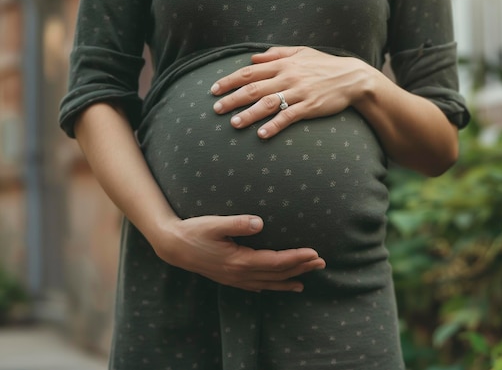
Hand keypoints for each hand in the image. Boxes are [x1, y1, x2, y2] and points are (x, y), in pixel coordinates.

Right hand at [154, 214, 325, 291]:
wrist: (173, 247)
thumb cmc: (194, 231)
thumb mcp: (215, 223)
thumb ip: (238, 223)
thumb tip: (260, 222)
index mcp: (239, 260)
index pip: (276, 262)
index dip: (297, 258)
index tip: (314, 253)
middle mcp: (240, 274)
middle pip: (277, 274)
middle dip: (301, 268)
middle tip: (321, 263)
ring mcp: (234, 279)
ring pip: (269, 283)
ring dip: (290, 279)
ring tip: (307, 278)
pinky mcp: (230, 279)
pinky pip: (256, 286)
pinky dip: (271, 287)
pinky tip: (279, 286)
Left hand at [211, 46, 374, 137]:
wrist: (352, 78)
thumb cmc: (325, 65)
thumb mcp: (301, 52)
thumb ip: (276, 54)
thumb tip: (253, 58)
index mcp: (283, 63)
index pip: (250, 72)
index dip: (230, 80)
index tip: (214, 89)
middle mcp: (288, 76)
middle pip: (253, 88)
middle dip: (232, 98)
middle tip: (216, 109)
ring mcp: (299, 92)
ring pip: (268, 103)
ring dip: (249, 114)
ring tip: (234, 123)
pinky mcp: (310, 106)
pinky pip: (288, 117)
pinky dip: (274, 125)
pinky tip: (262, 134)